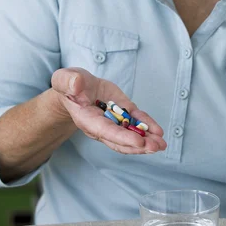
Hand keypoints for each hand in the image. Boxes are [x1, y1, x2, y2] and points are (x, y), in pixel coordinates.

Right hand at [51, 66, 166, 153]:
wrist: (76, 86)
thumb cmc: (68, 84)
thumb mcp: (64, 79)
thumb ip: (69, 82)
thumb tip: (76, 85)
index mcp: (86, 119)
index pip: (105, 131)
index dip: (122, 137)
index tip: (138, 141)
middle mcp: (101, 125)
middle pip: (120, 140)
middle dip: (139, 145)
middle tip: (156, 147)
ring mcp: (113, 120)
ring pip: (130, 134)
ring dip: (147, 140)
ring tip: (161, 144)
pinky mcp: (122, 111)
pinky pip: (135, 120)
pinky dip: (147, 125)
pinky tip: (158, 131)